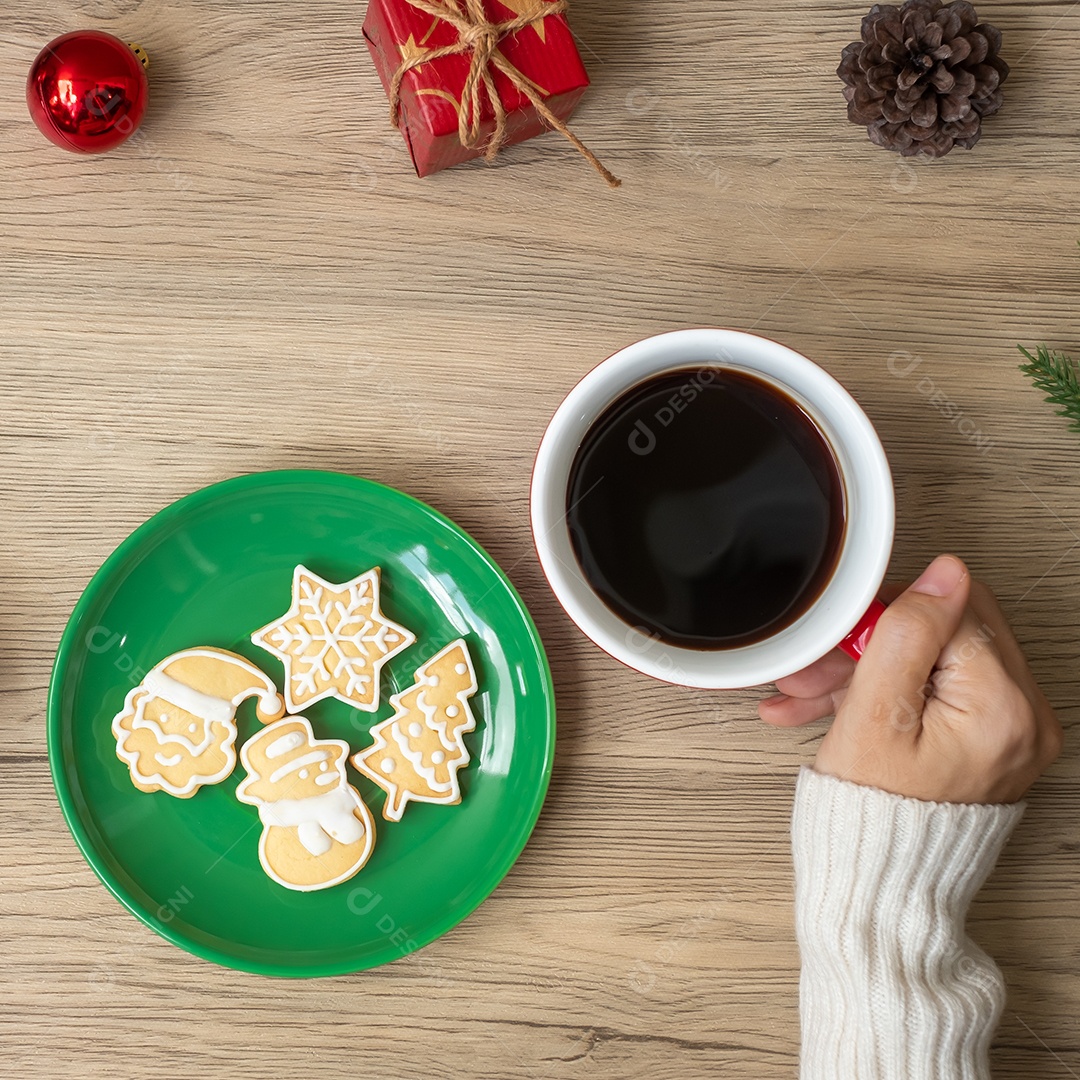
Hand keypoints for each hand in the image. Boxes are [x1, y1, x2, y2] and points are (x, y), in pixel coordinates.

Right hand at [759, 555, 1061, 802]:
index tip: (841, 646)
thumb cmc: (874, 816)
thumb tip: (946, 571)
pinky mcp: (993, 741)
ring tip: (813, 697)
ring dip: (869, 671)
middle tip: (820, 669)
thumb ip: (910, 633)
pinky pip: (941, 692)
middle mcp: (1024, 717)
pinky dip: (891, 695)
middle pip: (945, 634)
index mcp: (1004, 706)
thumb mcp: (875, 714)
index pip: (950, 611)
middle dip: (872, 644)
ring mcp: (1012, 731)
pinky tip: (839, 707)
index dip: (886, 619)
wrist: (881, 885)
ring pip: (935, 661)